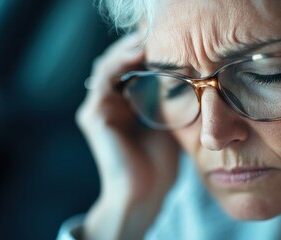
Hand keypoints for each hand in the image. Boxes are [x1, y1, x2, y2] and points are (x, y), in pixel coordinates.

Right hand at [77, 33, 179, 238]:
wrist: (145, 192)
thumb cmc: (158, 162)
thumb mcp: (167, 121)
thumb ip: (168, 97)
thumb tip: (187, 71)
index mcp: (123, 105)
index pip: (130, 69)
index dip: (145, 51)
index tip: (168, 37)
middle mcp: (107, 104)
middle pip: (117, 63)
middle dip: (136, 45)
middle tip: (158, 30)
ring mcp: (98, 109)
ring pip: (108, 66)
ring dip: (127, 49)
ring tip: (148, 36)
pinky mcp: (94, 115)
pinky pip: (105, 80)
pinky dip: (120, 62)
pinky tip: (138, 53)